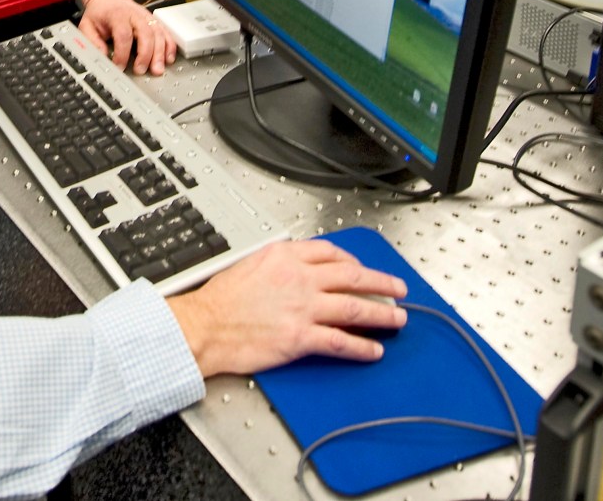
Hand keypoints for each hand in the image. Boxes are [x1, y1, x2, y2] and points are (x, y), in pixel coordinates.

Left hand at [78, 0, 176, 75]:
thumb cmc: (99, 12)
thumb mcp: (87, 25)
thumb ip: (92, 42)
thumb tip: (102, 57)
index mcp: (117, 15)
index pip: (123, 34)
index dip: (123, 53)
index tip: (119, 66)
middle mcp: (135, 15)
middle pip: (146, 33)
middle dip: (146, 54)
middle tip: (141, 70)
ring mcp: (146, 17)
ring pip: (158, 33)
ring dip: (160, 53)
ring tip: (157, 69)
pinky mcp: (153, 21)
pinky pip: (166, 33)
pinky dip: (169, 46)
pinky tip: (168, 59)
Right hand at [166, 240, 407, 377]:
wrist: (204, 325)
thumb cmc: (219, 299)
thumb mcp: (249, 263)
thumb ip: (278, 263)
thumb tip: (296, 267)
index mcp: (285, 256)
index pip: (331, 253)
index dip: (353, 261)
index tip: (361, 268)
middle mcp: (299, 278)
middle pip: (353, 277)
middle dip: (381, 283)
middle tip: (398, 288)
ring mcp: (302, 308)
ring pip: (354, 308)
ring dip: (381, 313)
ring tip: (397, 318)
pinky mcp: (300, 337)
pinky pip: (341, 341)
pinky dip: (362, 347)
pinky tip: (373, 349)